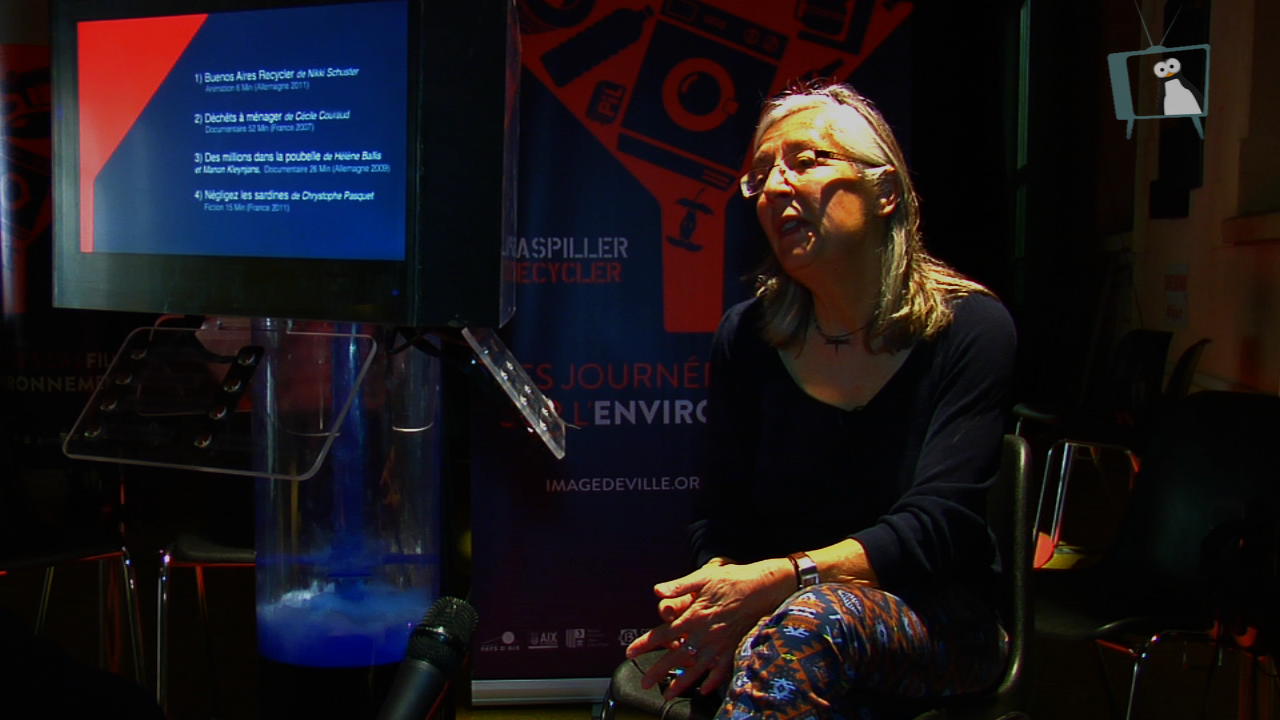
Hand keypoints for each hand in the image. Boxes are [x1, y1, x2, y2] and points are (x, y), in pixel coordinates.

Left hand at [624, 558, 792, 698]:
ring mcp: (719, 644)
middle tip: (645, 682)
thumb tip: (657, 590)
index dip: (645, 643)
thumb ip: (679, 585)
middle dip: (658, 670)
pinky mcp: (733, 647)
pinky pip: (721, 669)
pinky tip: (703, 690)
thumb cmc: (731, 579)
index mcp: (693, 616)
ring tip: (668, 693)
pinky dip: (712, 681)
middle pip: (676, 656)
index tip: (631, 652)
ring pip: (696, 668)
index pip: (663, 633)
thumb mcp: (703, 577)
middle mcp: (704, 634)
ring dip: (681, 682)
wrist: (762, 588)